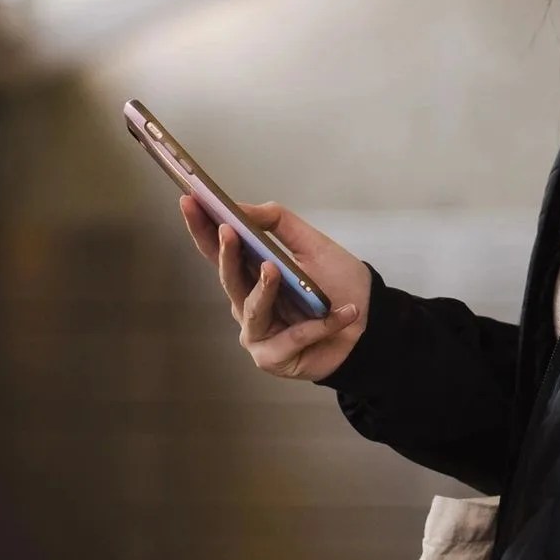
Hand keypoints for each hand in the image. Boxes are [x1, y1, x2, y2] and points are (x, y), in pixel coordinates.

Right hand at [179, 197, 370, 381]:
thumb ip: (278, 222)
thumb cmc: (338, 284)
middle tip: (226, 230)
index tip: (189, 201)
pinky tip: (344, 312)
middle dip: (226, 254)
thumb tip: (241, 206)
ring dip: (264, 289)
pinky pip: (293, 337)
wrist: (371, 323)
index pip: (219, 251)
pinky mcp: (274, 358)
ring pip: (253, 310)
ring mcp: (258, 334)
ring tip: (274, 269)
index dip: (201, 228)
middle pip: (229, 280)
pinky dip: (320, 324)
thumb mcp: (311, 244)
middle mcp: (247, 305)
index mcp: (250, 276)